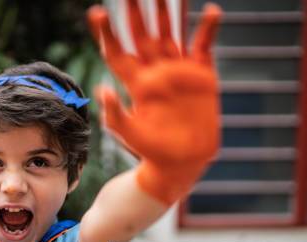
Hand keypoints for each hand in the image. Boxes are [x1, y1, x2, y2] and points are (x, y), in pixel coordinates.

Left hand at [88, 0, 221, 204]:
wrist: (182, 162)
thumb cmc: (151, 152)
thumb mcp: (129, 135)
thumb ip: (115, 114)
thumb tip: (102, 89)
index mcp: (135, 83)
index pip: (117, 51)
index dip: (107, 33)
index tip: (96, 13)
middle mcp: (155, 71)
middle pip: (143, 34)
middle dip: (136, 12)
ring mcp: (179, 71)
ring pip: (171, 32)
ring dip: (169, 11)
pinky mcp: (202, 75)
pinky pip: (204, 45)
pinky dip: (208, 28)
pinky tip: (211, 10)